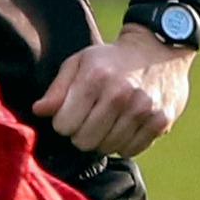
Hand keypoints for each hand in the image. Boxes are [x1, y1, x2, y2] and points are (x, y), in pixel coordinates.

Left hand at [33, 30, 194, 155]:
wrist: (158, 49)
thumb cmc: (112, 59)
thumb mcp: (80, 62)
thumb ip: (57, 88)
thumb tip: (38, 111)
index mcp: (95, 77)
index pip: (64, 125)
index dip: (63, 122)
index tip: (72, 112)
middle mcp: (120, 94)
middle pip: (84, 141)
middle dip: (81, 134)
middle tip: (90, 119)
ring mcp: (142, 109)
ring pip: (107, 148)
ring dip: (103, 139)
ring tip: (109, 120)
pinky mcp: (161, 120)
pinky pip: (130, 150)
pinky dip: (124, 143)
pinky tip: (126, 125)